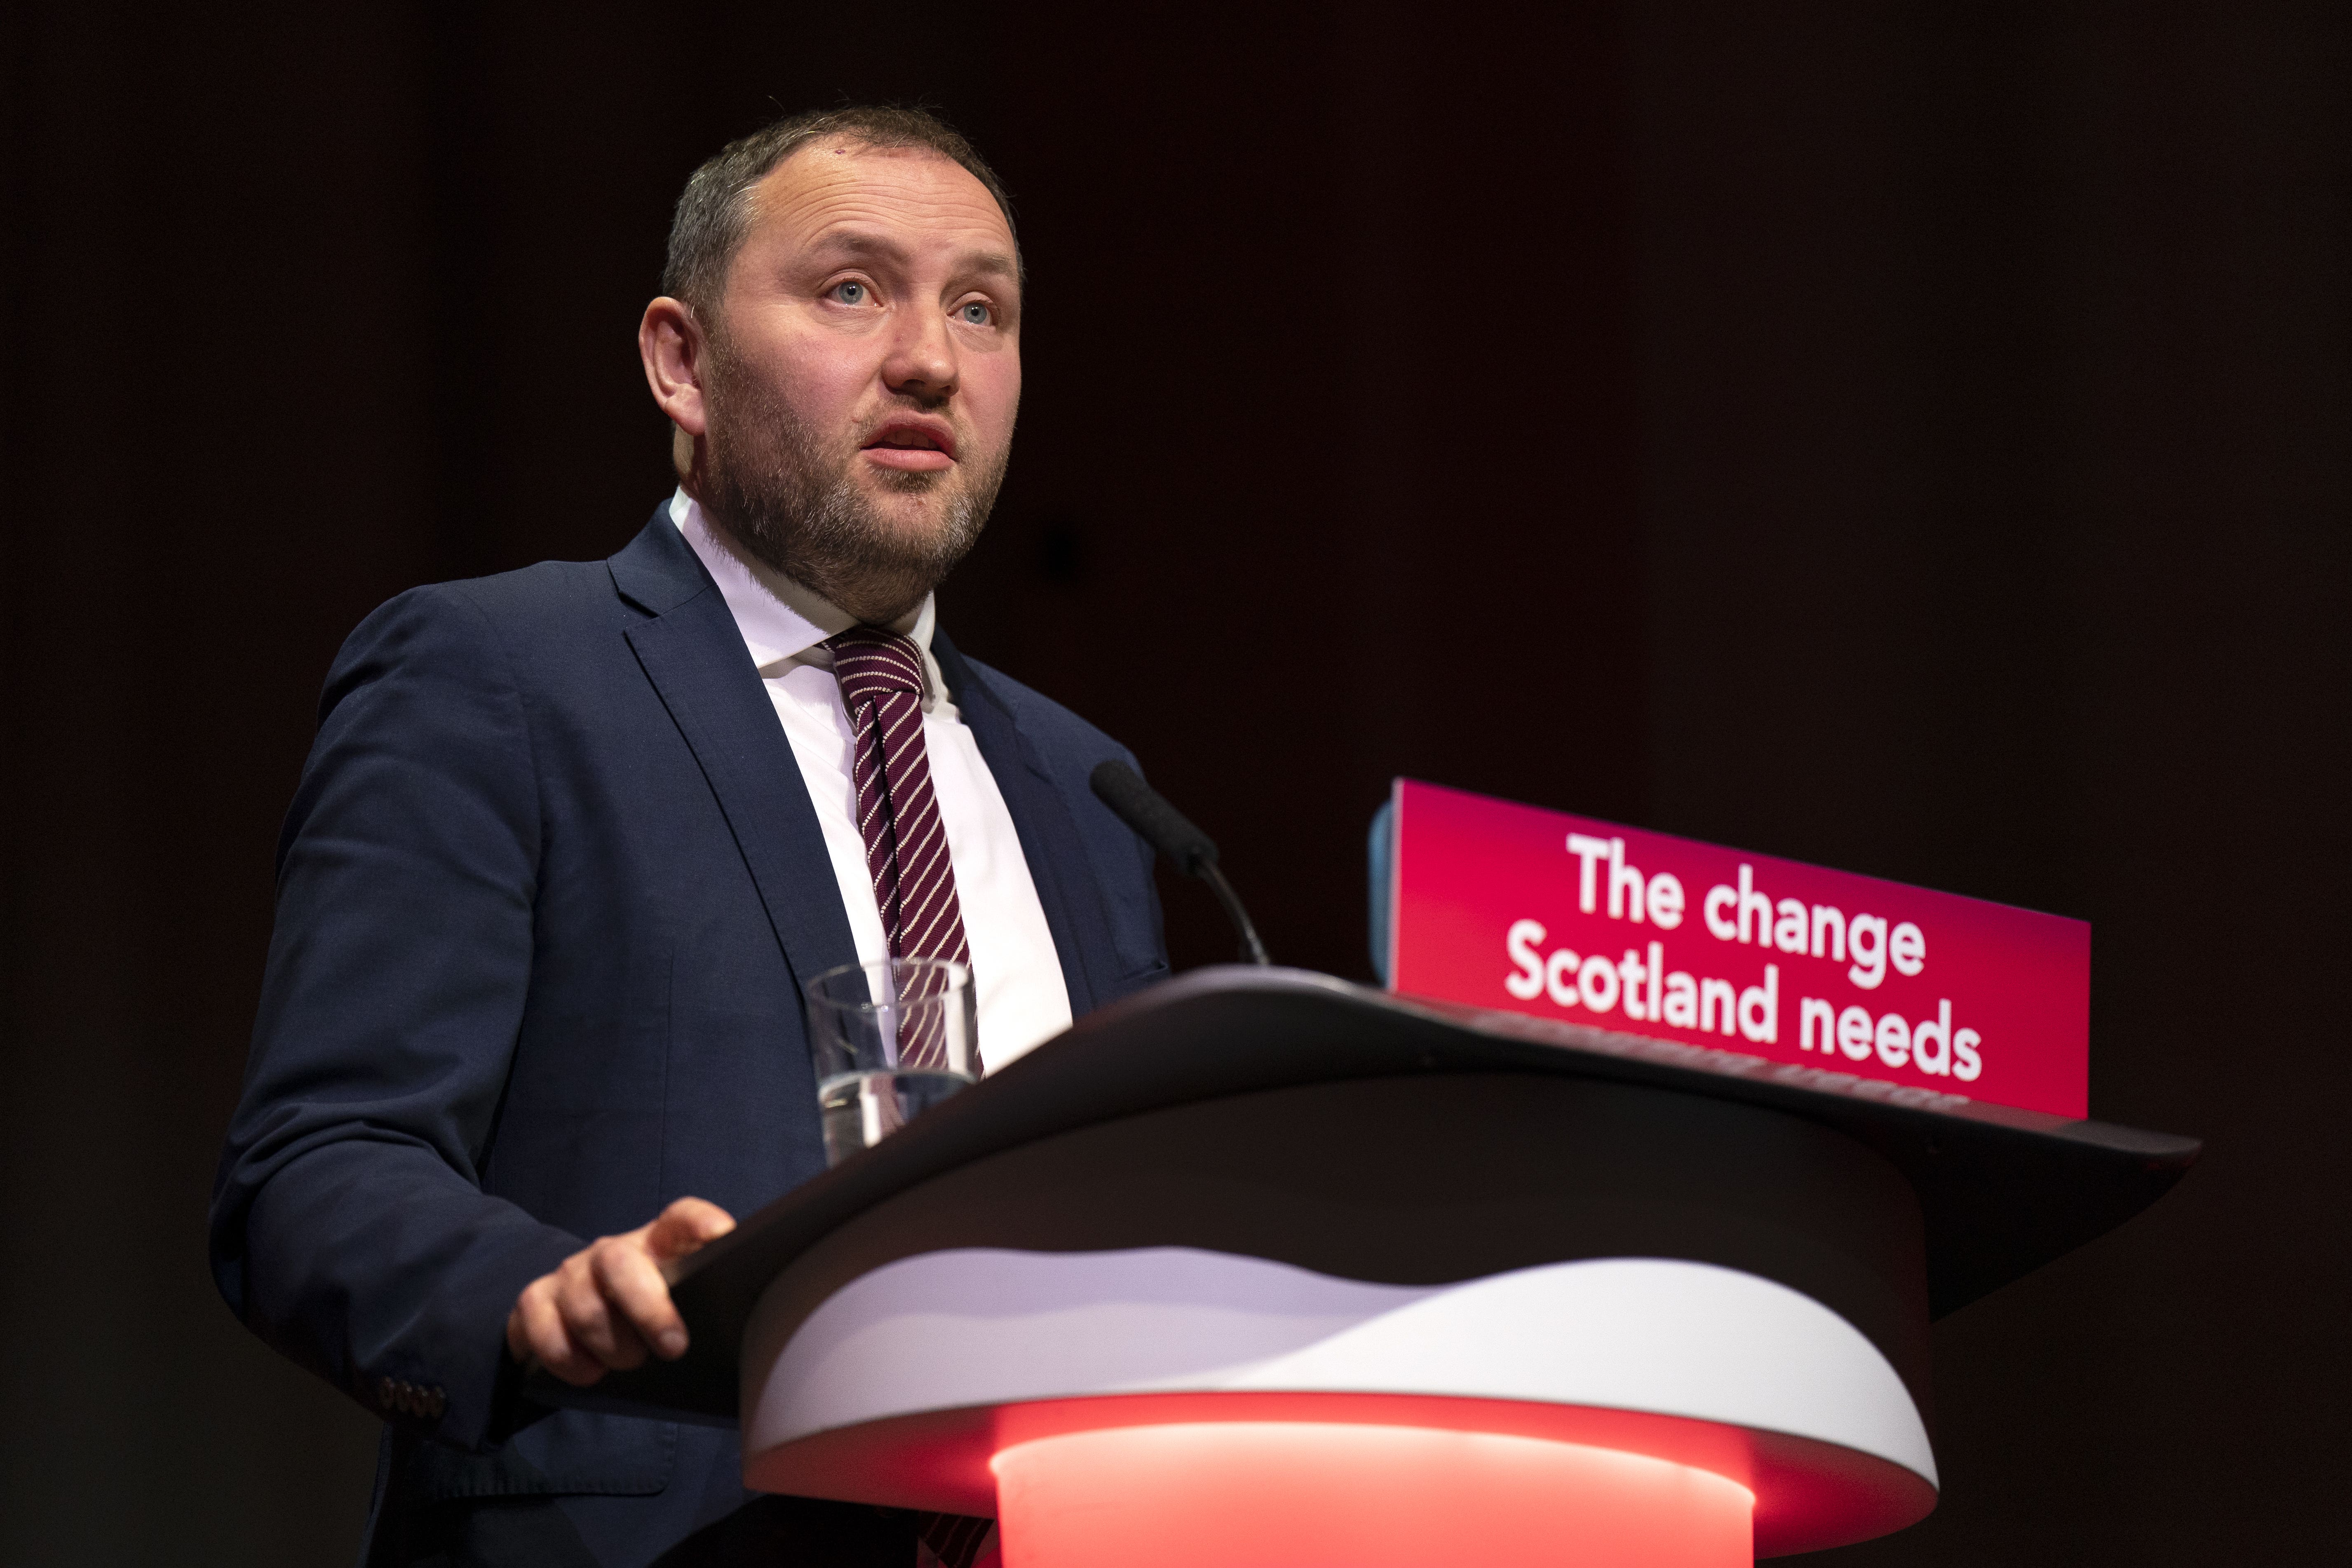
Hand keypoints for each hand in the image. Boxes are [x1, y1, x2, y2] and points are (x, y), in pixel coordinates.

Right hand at [506, 1196, 735, 1385]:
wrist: (572, 1326)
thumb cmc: (642, 1318)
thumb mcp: (676, 1304)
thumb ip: (701, 1303)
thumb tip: (747, 1331)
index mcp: (657, 1245)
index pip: (679, 1217)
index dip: (699, 1221)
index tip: (721, 1235)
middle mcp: (611, 1252)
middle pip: (621, 1263)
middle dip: (649, 1310)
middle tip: (674, 1348)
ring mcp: (571, 1273)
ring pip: (584, 1304)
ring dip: (611, 1344)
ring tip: (630, 1364)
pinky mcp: (535, 1300)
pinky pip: (545, 1330)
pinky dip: (569, 1360)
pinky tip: (590, 1372)